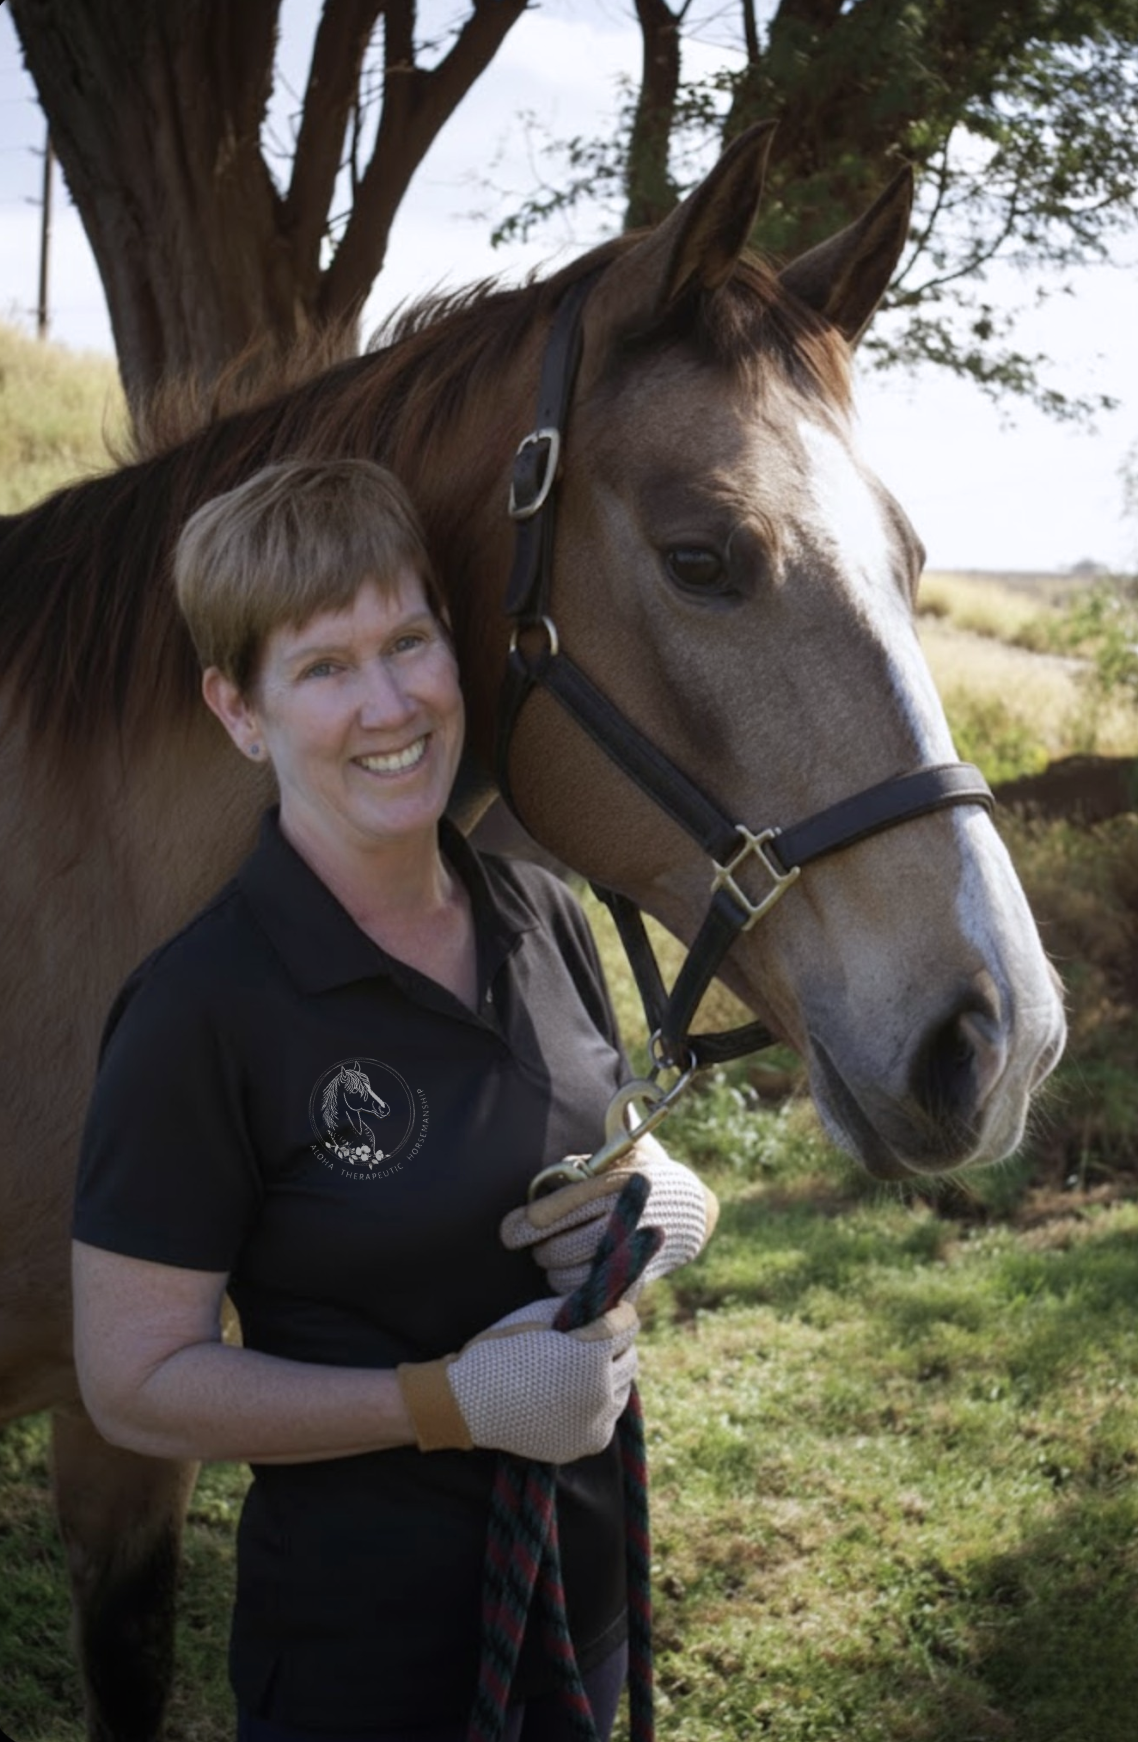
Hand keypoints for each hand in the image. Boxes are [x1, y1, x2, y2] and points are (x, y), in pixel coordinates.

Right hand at [396, 1296, 637, 1462]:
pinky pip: (607, 1417)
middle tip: (594, 1338)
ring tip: (581, 1368)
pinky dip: (598, 1404)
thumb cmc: (500, 1351)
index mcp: (590, 1355)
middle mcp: (601, 1391)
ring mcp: (596, 1422)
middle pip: (630, 1358)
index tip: (611, 1308)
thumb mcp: (538, 1315)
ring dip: (609, 1374)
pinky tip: (574, 1395)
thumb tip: (606, 1303)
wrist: (468, 1404)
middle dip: (616, 1344)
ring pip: (622, 1389)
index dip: (618, 1312)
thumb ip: (578, 1307)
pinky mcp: (588, 1443)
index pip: (626, 1325)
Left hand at [500, 1135, 718, 1295]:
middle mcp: (621, 1219)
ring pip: (570, 1274)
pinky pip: (589, 1293)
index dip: (529, 1223)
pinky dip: (573, 1287)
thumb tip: (583, 1131)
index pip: (562, 1210)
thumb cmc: (645, 1174)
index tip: (512, 1229)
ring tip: (552, 1257)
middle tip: (532, 1243)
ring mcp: (628, 1252)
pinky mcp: (634, 1277)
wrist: (693, 1211)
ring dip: (554, 1269)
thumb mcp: (626, 1149)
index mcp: (614, 1185)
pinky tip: (571, 1274)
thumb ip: (598, 1145)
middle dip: (539, 1249)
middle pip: (559, 1248)